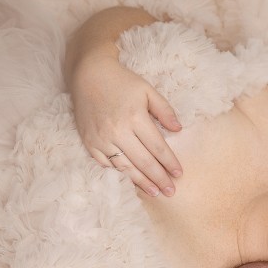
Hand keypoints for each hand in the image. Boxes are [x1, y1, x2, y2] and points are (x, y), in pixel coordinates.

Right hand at [70, 51, 182, 196]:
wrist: (88, 74)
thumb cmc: (122, 82)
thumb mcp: (147, 90)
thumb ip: (164, 110)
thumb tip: (178, 130)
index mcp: (134, 117)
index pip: (157, 147)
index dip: (169, 162)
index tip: (179, 174)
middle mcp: (117, 131)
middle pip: (143, 161)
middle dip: (159, 178)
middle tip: (171, 191)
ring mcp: (101, 138)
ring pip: (125, 167)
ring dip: (141, 182)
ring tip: (155, 193)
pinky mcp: (89, 142)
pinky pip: (106, 164)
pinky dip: (120, 174)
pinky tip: (131, 181)